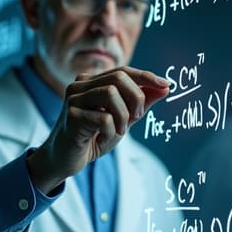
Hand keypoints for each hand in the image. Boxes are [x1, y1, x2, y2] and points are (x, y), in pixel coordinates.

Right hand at [27, 67, 169, 193]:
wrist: (65, 160)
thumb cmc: (93, 138)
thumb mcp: (122, 119)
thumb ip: (141, 103)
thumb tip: (165, 87)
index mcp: (91, 81)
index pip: (123, 71)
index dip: (146, 77)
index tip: (166, 85)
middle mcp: (80, 85)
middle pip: (118, 78)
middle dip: (135, 98)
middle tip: (137, 117)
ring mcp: (73, 98)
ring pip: (110, 93)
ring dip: (123, 116)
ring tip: (119, 131)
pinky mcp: (71, 116)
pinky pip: (103, 118)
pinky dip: (110, 131)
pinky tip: (102, 139)